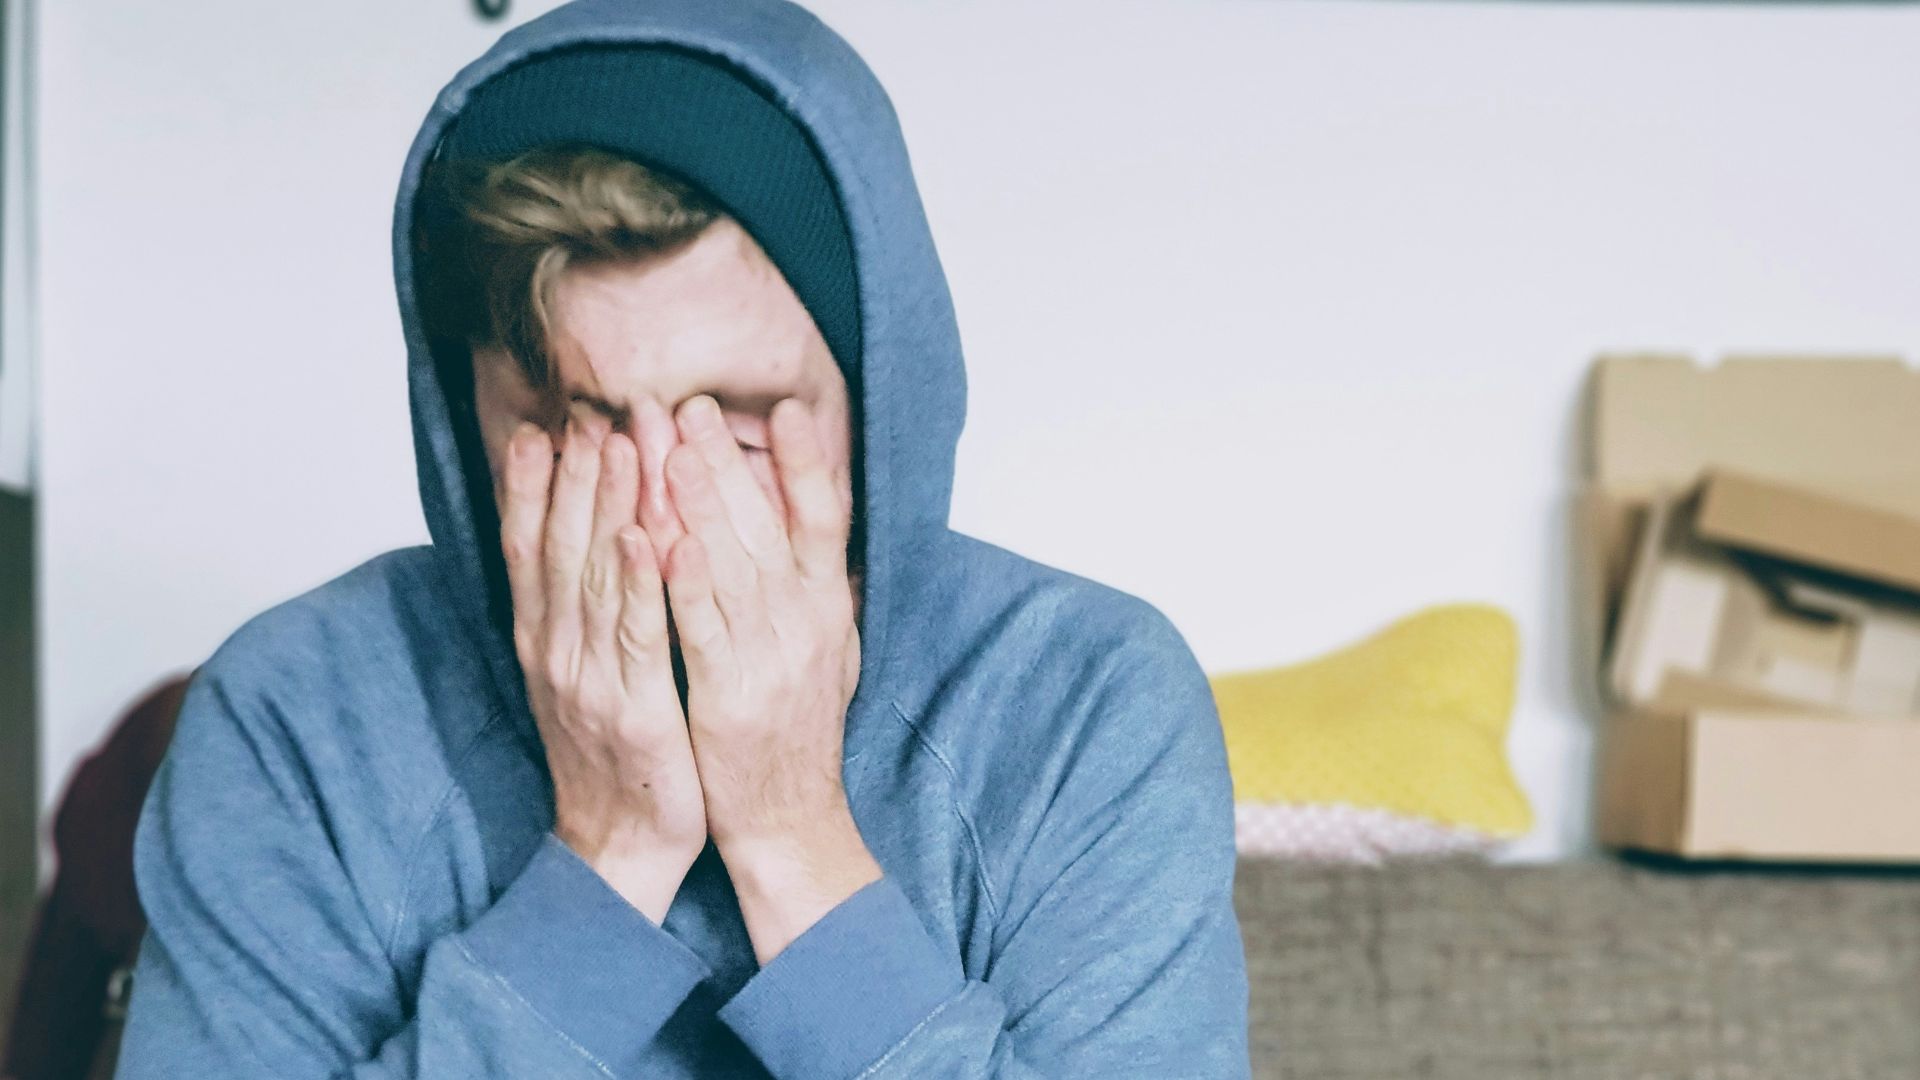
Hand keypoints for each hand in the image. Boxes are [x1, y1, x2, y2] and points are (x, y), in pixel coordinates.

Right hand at [501, 410, 707, 923]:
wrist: (619, 847)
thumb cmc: (613, 756)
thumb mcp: (581, 677)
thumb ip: (577, 613)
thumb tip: (582, 545)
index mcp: (543, 642)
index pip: (530, 549)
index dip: (533, 487)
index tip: (542, 426)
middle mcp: (556, 652)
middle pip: (560, 547)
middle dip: (574, 474)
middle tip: (589, 409)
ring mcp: (590, 679)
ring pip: (595, 577)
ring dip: (605, 506)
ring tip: (618, 443)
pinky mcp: (634, 708)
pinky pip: (636, 635)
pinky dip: (637, 583)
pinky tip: (643, 536)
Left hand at [660, 394, 879, 961]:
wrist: (790, 821)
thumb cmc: (797, 733)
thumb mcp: (830, 651)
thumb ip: (819, 589)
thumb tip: (819, 525)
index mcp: (828, 609)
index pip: (825, 518)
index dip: (807, 461)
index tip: (785, 407)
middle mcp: (807, 625)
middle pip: (768, 525)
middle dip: (726, 461)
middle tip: (690, 404)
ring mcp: (770, 658)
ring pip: (732, 564)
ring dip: (701, 502)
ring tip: (669, 444)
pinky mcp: (729, 695)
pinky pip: (703, 628)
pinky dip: (685, 581)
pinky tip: (662, 537)